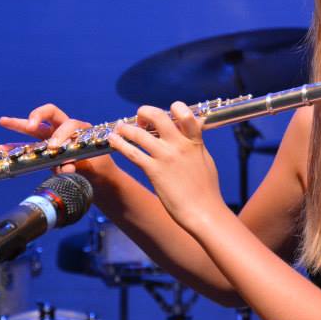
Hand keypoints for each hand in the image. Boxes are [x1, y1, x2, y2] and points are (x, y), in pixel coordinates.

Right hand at [0, 103, 115, 177]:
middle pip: (49, 115)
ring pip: (35, 128)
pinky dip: (16, 147)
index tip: (54, 147)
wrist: (99, 177)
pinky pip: (29, 147)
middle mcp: (65, 130)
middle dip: (37, 116)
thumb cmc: (99, 167)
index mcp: (80, 129)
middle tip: (29, 123)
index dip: (61, 134)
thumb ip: (79, 166)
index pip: (69, 124)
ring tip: (3, 120)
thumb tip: (64, 168)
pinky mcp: (45, 151)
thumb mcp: (93, 166)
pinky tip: (2, 148)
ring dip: (19, 125)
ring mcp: (53, 139)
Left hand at [108, 101, 226, 232]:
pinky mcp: (154, 171)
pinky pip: (132, 152)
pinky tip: (113, 140)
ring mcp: (165, 157)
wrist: (203, 211)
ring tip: (119, 129)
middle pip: (157, 115)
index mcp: (194, 141)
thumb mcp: (206, 160)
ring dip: (125, 128)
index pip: (184, 113)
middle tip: (140, 120)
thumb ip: (196, 144)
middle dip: (145, 112)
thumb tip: (194, 133)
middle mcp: (178, 145)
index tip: (167, 114)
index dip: (174, 108)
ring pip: (139, 133)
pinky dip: (120, 143)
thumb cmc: (207, 190)